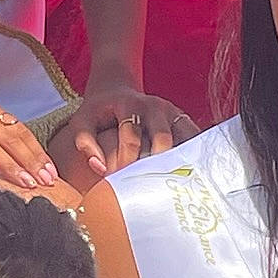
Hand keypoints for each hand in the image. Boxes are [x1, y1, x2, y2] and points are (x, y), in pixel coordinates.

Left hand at [66, 82, 196, 179]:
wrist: (116, 92)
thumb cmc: (99, 112)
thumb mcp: (83, 121)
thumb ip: (85, 142)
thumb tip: (100, 168)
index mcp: (129, 104)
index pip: (131, 138)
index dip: (125, 162)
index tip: (118, 180)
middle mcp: (154, 105)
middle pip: (162, 139)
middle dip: (154, 165)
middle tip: (145, 186)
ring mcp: (171, 111)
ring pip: (183, 139)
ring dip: (177, 162)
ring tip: (169, 183)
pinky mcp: (182, 118)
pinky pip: (194, 138)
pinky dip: (193, 155)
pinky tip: (188, 173)